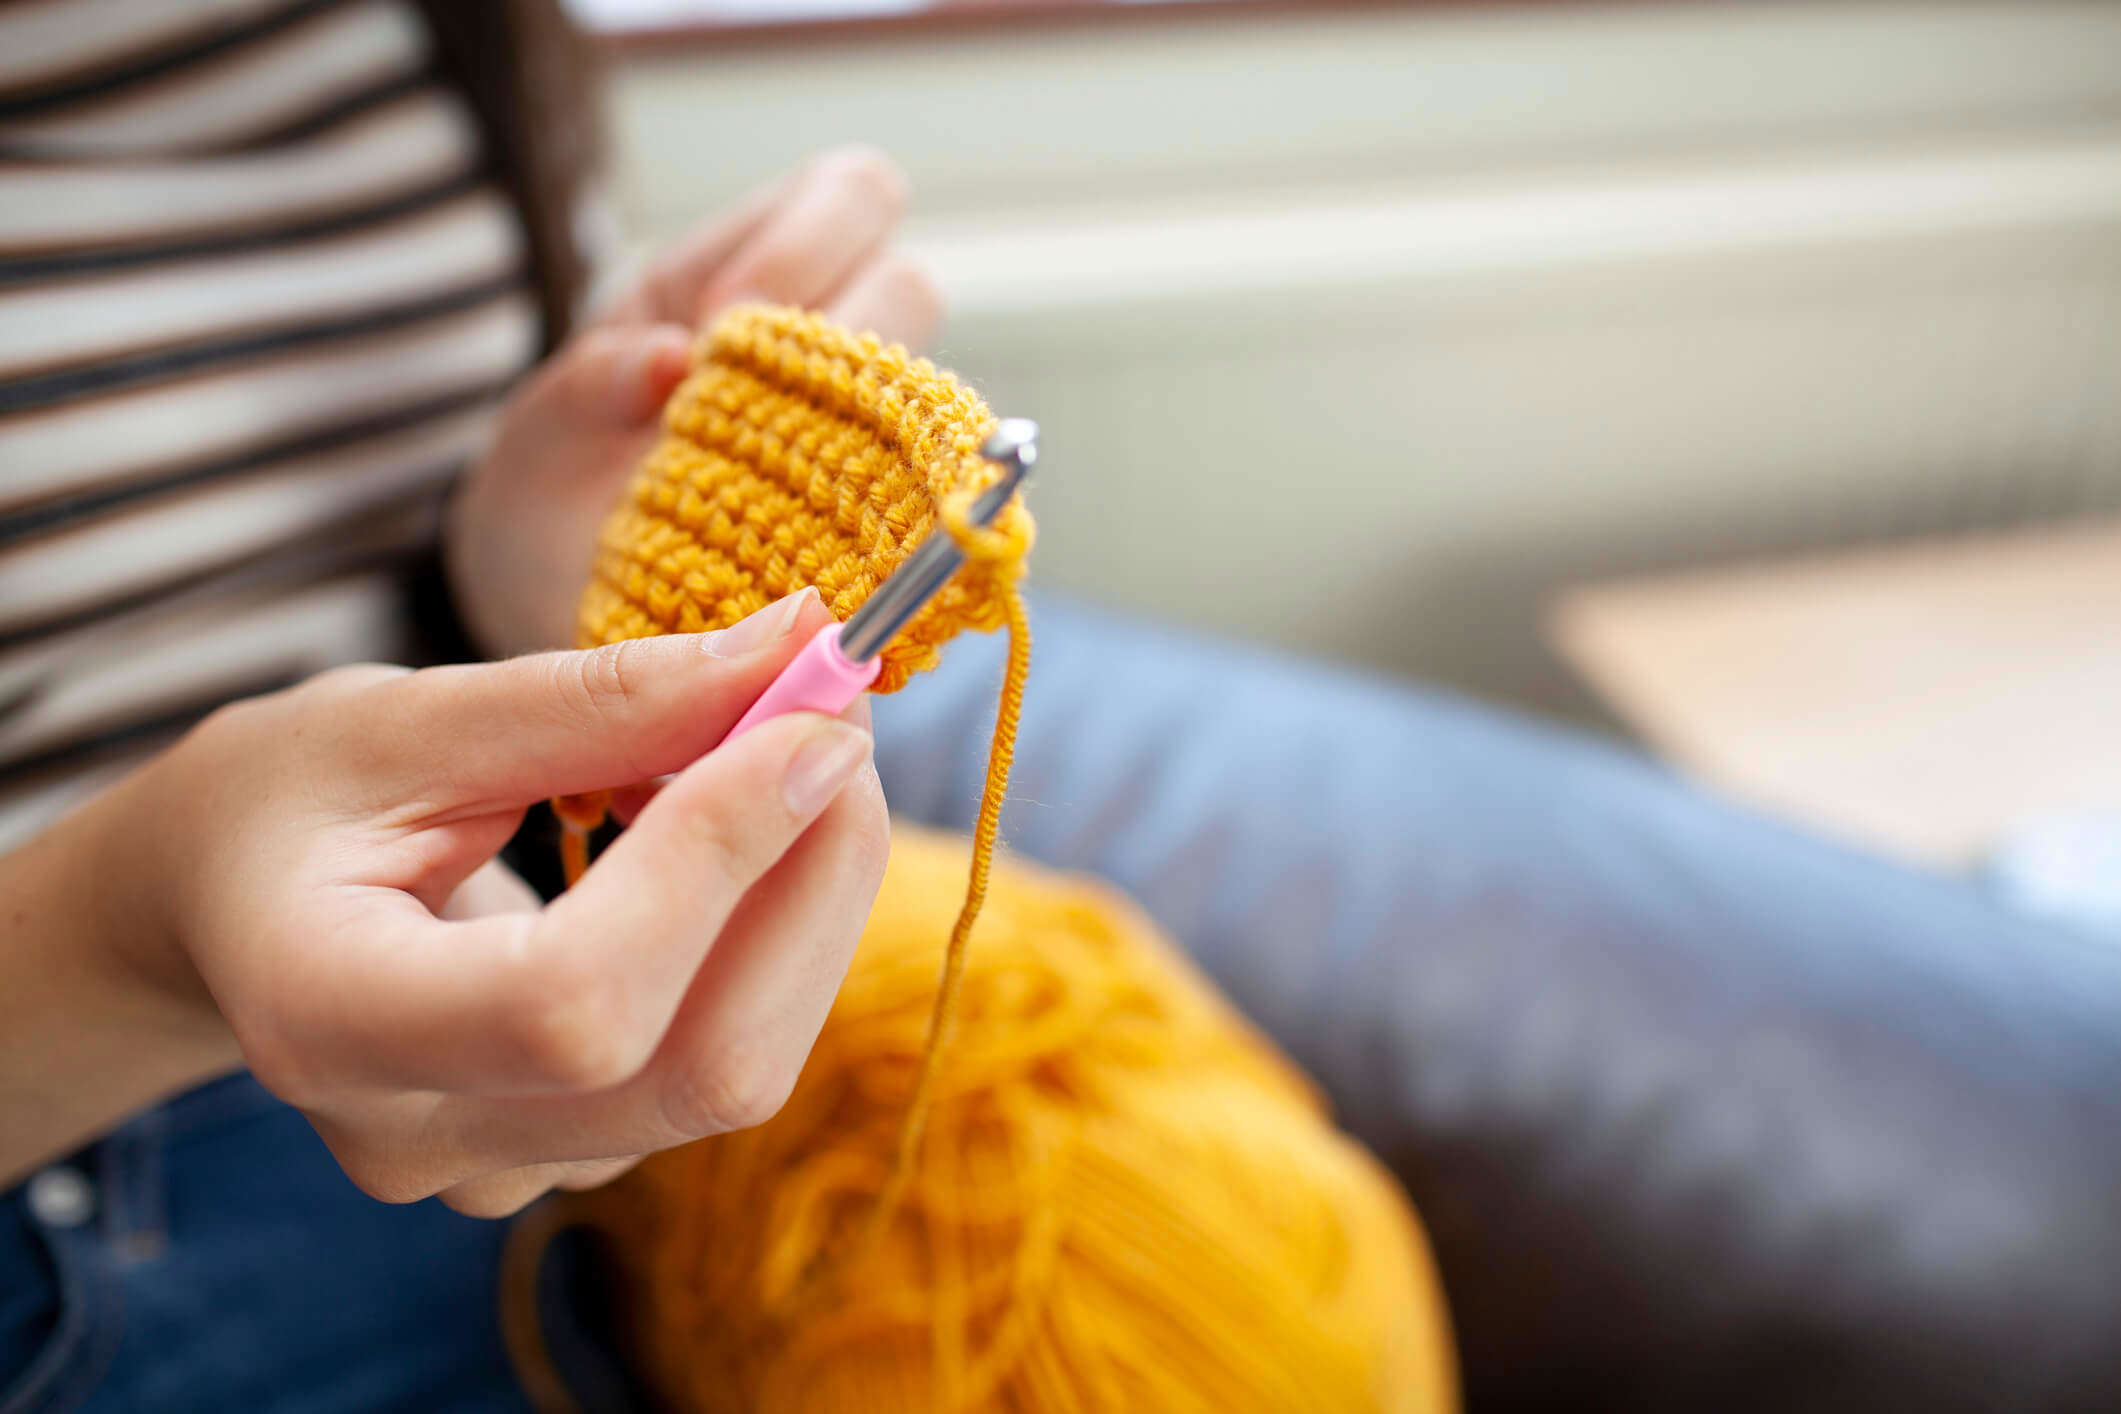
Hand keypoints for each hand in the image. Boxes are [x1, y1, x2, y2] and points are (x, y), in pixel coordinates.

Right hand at [36, 590, 886, 1214]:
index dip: (720, 859)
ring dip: (812, 893)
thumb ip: (600, 700)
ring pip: (739, 1066)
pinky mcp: (584, 1152)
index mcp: (329, 1024)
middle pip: (699, 1063)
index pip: (576, 1001)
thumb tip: (799, 648)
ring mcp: (512, 1170)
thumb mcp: (404, 719)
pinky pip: (728, 1055)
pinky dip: (776, 929)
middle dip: (812, 873)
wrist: (224, 912)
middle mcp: (426, 1138)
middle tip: (840, 711)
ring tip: (786, 748)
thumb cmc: (285, 800)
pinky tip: (744, 830)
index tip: (812, 717)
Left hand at [448, 147, 943, 658]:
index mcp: (732, 278)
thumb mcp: (540, 433)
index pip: (850, 194)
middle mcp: (810, 341)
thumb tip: (672, 357)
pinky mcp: (866, 513)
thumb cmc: (551, 497)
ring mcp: (847, 428)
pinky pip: (913, 498)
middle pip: (910, 284)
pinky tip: (805, 543)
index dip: (804, 249)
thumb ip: (586, 387)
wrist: (558, 602)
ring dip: (865, 431)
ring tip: (779, 480)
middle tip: (761, 410)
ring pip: (924, 391)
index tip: (723, 330)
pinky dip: (875, 514)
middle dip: (841, 339)